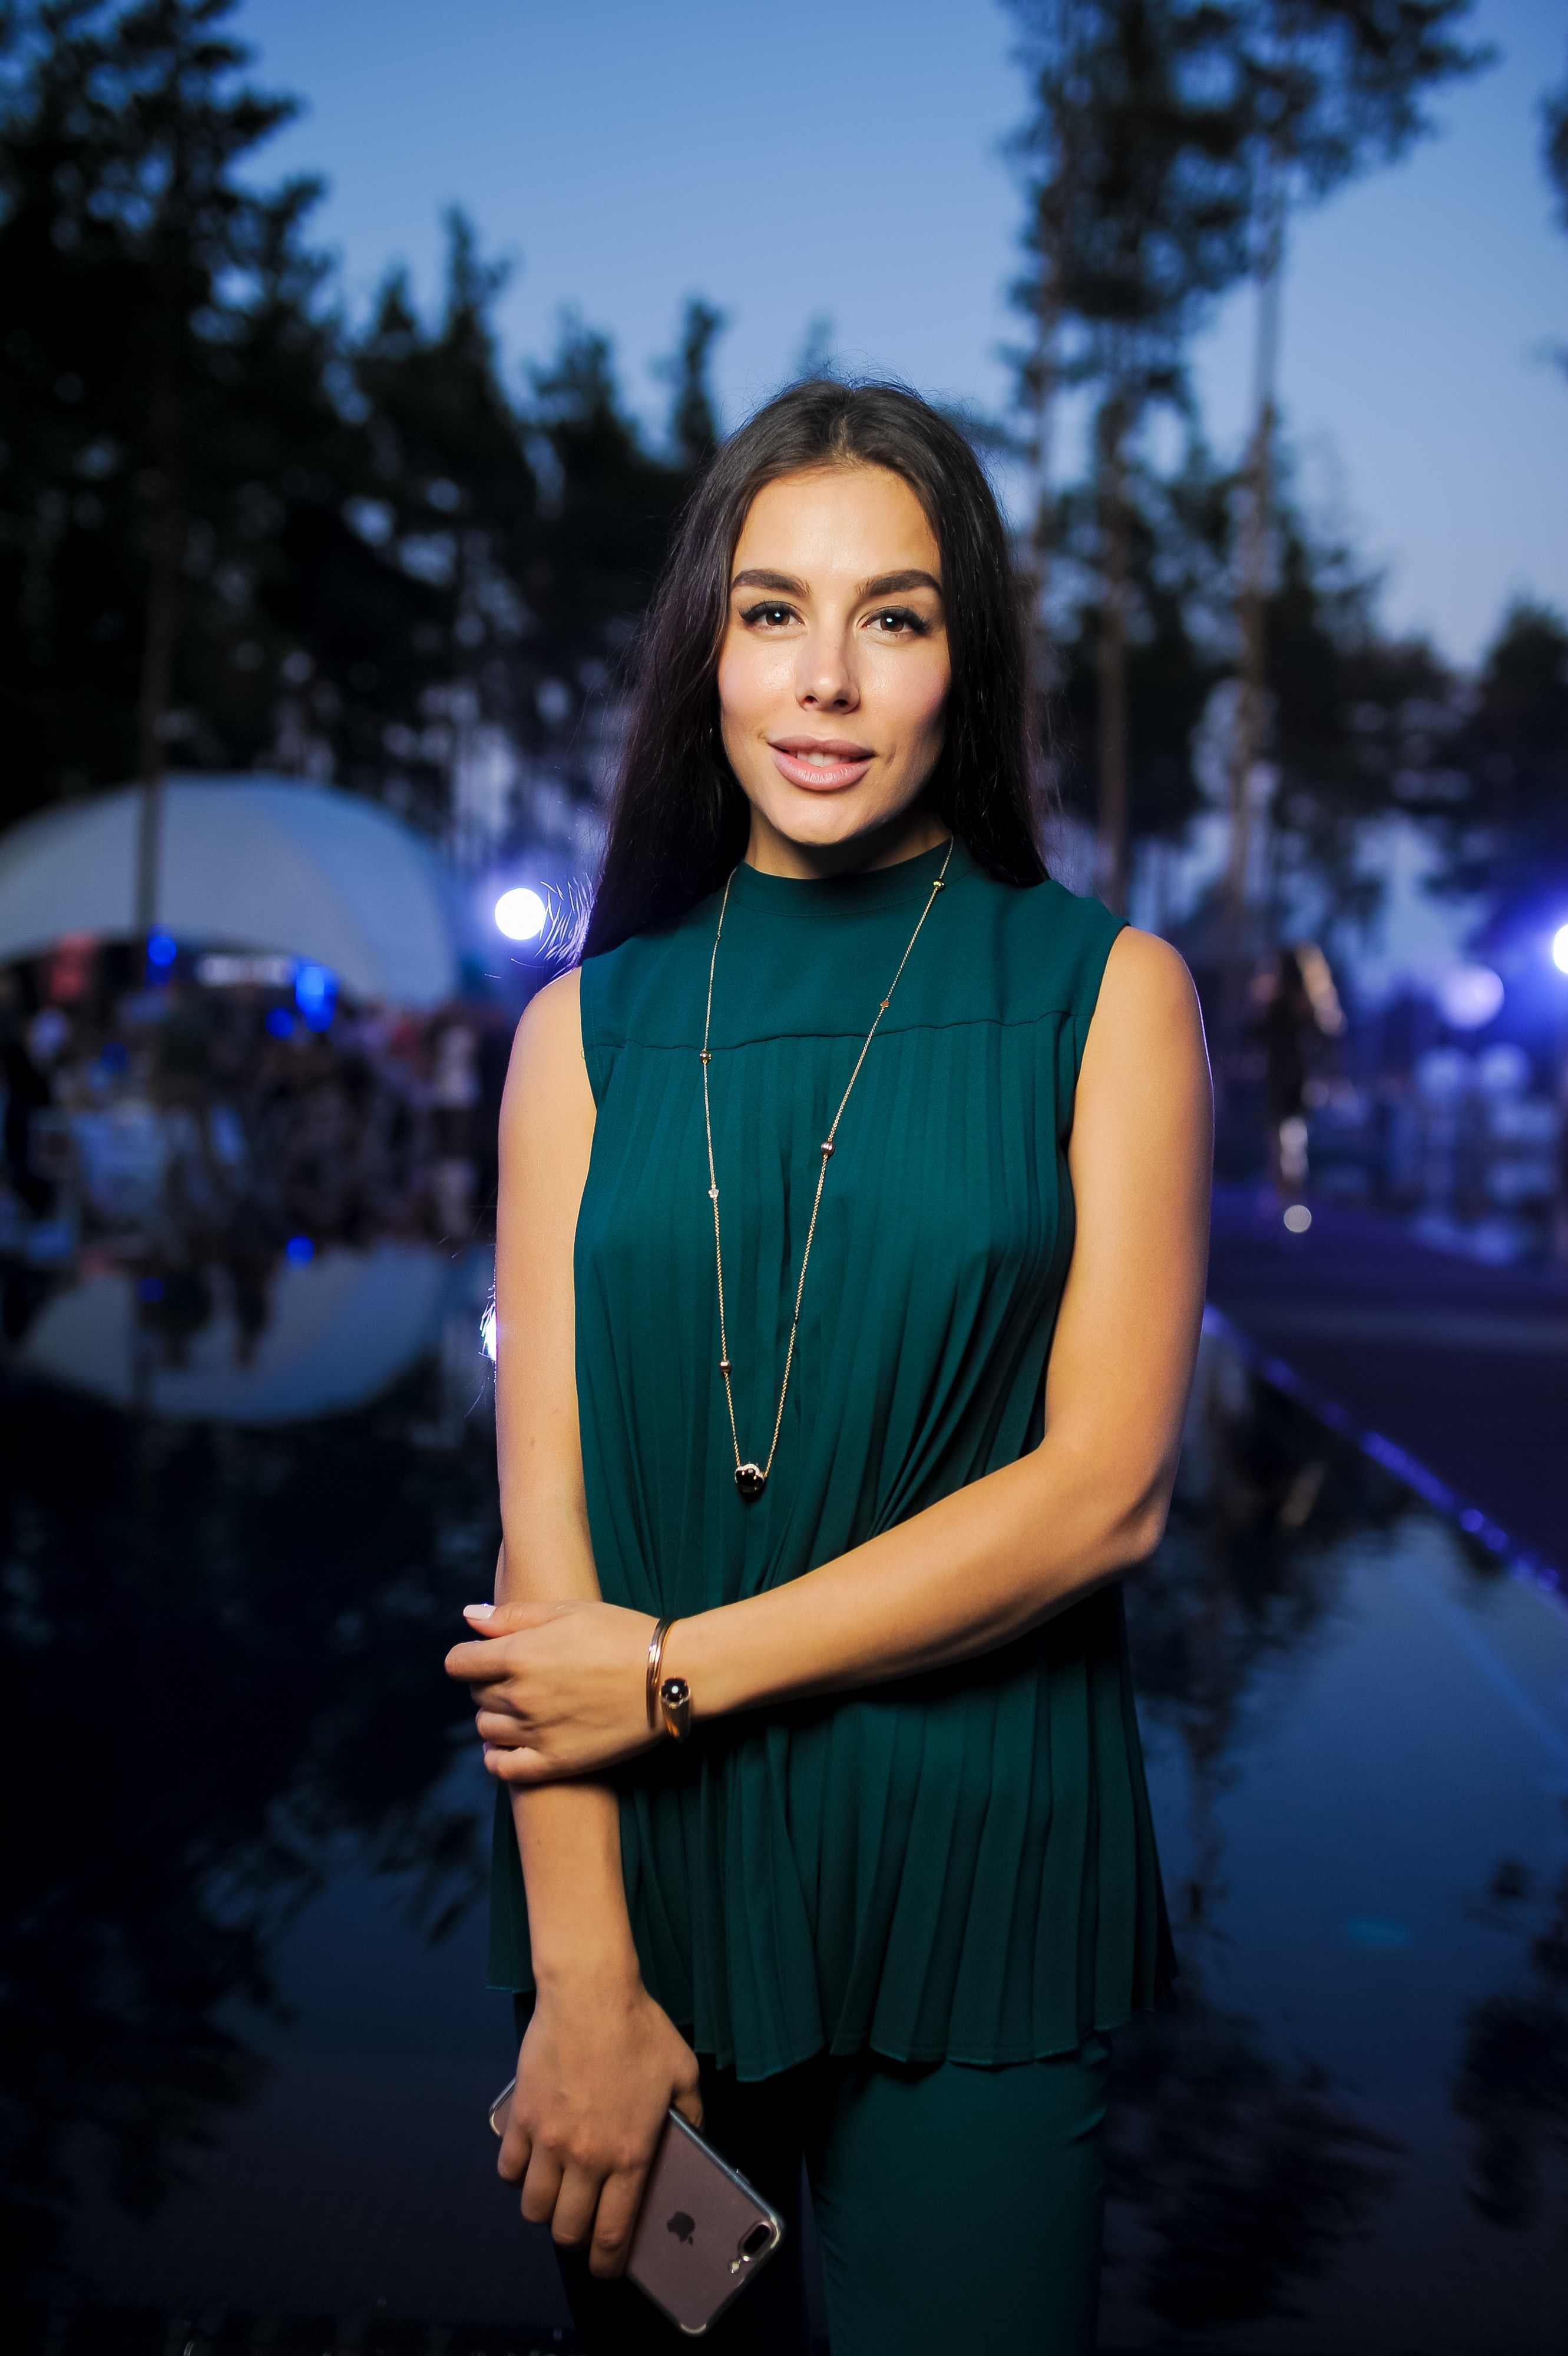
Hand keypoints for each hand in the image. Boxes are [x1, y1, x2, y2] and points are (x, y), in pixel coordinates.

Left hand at [445, 1598, 661, 1781]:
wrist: (671, 1674)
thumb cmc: (622, 1634)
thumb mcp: (568, 1610)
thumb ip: (512, 1616)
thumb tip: (467, 1617)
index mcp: (519, 1655)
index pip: (459, 1662)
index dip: (469, 1656)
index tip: (486, 1655)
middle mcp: (520, 1697)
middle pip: (477, 1694)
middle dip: (491, 1683)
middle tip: (524, 1675)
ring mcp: (536, 1733)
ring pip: (486, 1729)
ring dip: (496, 1717)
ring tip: (525, 1706)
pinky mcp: (556, 1762)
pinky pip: (503, 1769)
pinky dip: (497, 1758)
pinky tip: (508, 1744)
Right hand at [499, 1967, 702, 2275]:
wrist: (589, 1992)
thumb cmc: (640, 2030)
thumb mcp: (683, 2073)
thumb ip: (692, 2116)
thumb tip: (693, 2141)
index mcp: (629, 2155)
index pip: (612, 2233)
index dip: (608, 2263)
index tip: (607, 2269)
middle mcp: (585, 2158)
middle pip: (566, 2229)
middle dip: (575, 2238)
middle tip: (582, 2224)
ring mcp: (547, 2140)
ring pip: (534, 2206)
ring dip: (545, 2209)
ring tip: (556, 2193)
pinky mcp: (521, 2117)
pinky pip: (509, 2168)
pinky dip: (518, 2174)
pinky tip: (531, 2162)